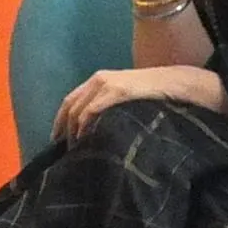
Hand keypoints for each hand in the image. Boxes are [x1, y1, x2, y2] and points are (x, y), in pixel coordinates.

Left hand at [53, 66, 226, 141]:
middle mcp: (97, 80)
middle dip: (61, 127)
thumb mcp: (123, 96)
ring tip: (73, 148)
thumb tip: (92, 128)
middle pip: (69, 105)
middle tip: (60, 147)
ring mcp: (106, 85)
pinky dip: (84, 125)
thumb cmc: (149, 94)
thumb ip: (108, 105)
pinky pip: (92, 110)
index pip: (70, 100)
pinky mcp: (116, 91)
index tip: (56, 138)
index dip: (59, 119)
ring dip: (72, 130)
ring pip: (78, 109)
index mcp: (97, 80)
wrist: (171, 83)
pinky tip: (85, 138)